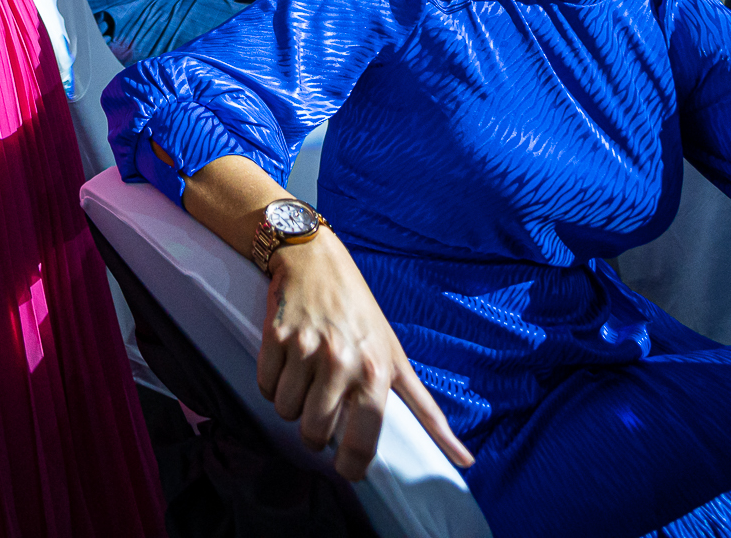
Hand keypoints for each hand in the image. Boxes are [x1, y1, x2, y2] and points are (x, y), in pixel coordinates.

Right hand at [262, 230, 472, 480]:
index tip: (347, 471)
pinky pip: (265, 386)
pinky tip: (287, 367)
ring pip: (286, 410)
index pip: (362, 438)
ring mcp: (304, 349)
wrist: (314, 260)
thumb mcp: (396, 356)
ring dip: (292, 406)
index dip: (352, 464)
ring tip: (305, 384)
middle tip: (321, 416)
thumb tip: (465, 460)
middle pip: (314, 431)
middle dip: (314, 434)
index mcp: (375, 370)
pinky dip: (273, 385)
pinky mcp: (275, 337)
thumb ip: (426, 411)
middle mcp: (340, 361)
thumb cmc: (360, 311)